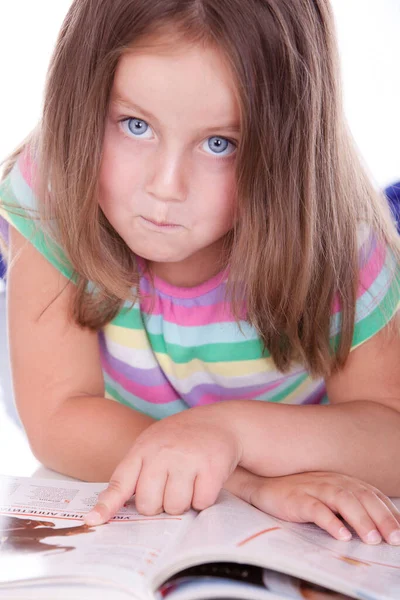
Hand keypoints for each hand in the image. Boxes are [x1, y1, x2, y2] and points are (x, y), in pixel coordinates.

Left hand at [85, 408, 241, 524]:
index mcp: (143, 448)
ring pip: (175, 507)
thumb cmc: (180, 439)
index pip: (120, 482)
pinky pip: (201, 503)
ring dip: (183, 502)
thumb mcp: (152, 445)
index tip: (93, 520)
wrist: (219, 421)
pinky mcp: (211, 467)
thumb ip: (134, 472)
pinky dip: (203, 498)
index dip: (106, 505)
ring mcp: (187, 459)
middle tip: (170, 486)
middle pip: (149, 505)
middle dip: (160, 504)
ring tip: (189, 481)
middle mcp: (162, 452)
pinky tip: (204, 479)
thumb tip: (110, 510)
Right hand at [247, 471, 399, 544]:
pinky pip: (316, 509)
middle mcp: (331, 481)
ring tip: (372, 539)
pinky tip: (340, 534)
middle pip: (362, 497)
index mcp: (341, 481)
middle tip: (394, 539)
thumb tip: (374, 527)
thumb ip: (348, 505)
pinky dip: (330, 521)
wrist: (263, 485)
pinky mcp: (297, 498)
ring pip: (343, 500)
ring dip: (360, 519)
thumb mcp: (326, 496)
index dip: (388, 512)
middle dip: (381, 518)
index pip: (371, 494)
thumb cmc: (298, 492)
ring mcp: (314, 488)